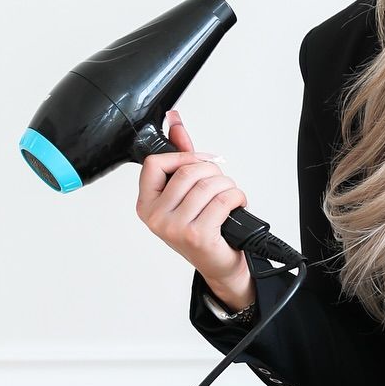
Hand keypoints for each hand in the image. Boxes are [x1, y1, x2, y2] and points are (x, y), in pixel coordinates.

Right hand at [136, 109, 254, 306]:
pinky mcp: (197, 235)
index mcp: (147, 204)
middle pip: (188, 171)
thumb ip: (180, 155)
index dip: (183, 156)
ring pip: (208, 184)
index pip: (155, 163)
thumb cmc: (203, 228)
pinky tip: (236, 206)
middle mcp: (156, 217)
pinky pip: (223, 200)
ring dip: (228, 186)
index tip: (199, 161)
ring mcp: (174, 228)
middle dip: (213, 172)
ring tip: (229, 197)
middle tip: (220, 185)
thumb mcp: (187, 192)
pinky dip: (237, 198)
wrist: (220, 265)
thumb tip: (174, 120)